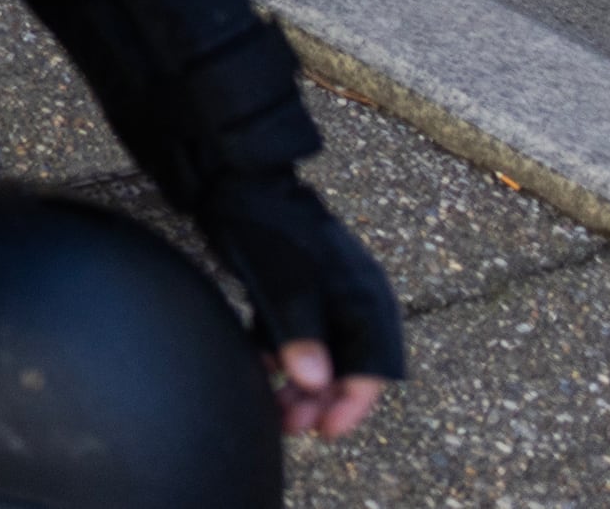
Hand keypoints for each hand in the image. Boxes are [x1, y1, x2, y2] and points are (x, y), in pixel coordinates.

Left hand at [204, 167, 404, 426]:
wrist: (235, 179)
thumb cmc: (266, 226)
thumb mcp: (283, 281)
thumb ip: (300, 331)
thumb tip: (314, 383)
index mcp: (363, 295)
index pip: (374, 364)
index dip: (353, 402)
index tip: (326, 430)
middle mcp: (352, 299)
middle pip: (348, 365)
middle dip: (322, 401)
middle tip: (292, 424)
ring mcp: (324, 295)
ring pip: (322, 355)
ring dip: (301, 385)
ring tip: (275, 411)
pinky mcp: (297, 292)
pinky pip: (297, 336)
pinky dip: (281, 355)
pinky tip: (260, 367)